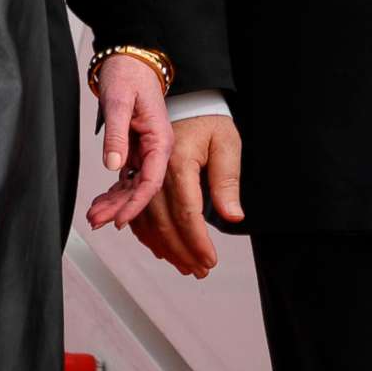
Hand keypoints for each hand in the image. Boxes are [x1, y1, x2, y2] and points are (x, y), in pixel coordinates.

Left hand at [84, 55, 174, 229]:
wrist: (129, 61)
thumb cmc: (128, 75)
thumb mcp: (120, 101)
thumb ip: (117, 134)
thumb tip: (113, 165)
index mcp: (160, 139)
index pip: (151, 181)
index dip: (136, 203)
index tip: (120, 219)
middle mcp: (156, 148)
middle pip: (141, 188)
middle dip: (120, 209)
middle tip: (98, 221)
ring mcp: (146, 150)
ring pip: (132, 185)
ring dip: (114, 203)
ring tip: (94, 216)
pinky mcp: (135, 149)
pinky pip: (127, 177)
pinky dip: (114, 192)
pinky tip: (101, 203)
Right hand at [124, 114, 241, 279]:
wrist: (187, 100)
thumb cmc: (209, 121)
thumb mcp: (227, 144)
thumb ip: (227, 181)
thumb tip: (233, 216)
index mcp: (178, 163)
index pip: (187, 214)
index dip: (198, 242)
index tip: (209, 260)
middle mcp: (156, 172)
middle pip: (165, 224)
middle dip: (182, 252)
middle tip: (199, 270)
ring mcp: (143, 175)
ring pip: (148, 223)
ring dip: (165, 249)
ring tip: (183, 266)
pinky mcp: (139, 178)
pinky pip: (138, 213)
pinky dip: (147, 235)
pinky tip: (160, 249)